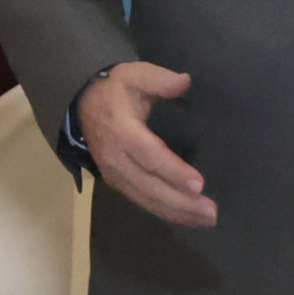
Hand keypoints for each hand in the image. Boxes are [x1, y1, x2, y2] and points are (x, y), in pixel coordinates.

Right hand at [79, 62, 217, 227]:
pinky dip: (165, 212)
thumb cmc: (115, 89)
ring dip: (176, 212)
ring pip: (146, 199)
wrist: (82, 104)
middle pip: (149, 186)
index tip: (199, 184)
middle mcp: (116, 159)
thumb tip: (184, 82)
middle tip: (211, 211)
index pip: (150, 156)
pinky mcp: (117, 182)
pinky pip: (142, 201)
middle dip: (181, 202)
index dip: (174, 172)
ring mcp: (114, 174)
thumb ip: (161, 79)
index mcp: (122, 131)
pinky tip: (187, 217)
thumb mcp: (136, 74)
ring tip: (206, 219)